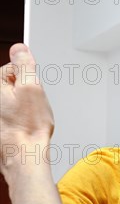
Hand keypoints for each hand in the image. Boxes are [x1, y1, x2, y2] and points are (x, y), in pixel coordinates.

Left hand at [0, 44, 54, 175]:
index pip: (13, 67)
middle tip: (32, 104)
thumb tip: (19, 49)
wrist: (24, 154)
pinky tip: (26, 123)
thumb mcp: (32, 87)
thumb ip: (24, 64)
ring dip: (24, 105)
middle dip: (26, 91)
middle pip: (13, 83)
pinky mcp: (1, 123)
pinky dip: (21, 116)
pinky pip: (13, 112)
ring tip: (30, 116)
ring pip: (14, 99)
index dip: (29, 77)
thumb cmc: (27, 127)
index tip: (32, 89)